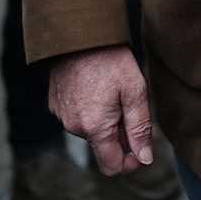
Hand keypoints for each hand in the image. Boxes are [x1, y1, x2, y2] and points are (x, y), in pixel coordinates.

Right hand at [47, 44, 154, 176]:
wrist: (79, 33)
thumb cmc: (111, 60)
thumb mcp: (135, 91)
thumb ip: (140, 129)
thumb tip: (145, 159)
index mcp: (95, 127)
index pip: (111, 166)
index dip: (130, 162)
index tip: (141, 147)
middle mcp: (74, 127)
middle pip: (102, 147)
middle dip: (119, 135)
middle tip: (129, 105)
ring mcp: (62, 116)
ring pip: (90, 131)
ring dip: (104, 121)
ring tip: (112, 91)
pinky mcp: (55, 104)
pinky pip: (77, 117)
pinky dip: (89, 110)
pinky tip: (96, 87)